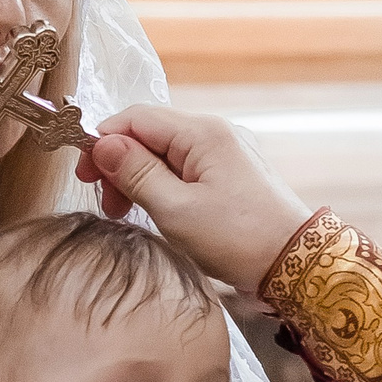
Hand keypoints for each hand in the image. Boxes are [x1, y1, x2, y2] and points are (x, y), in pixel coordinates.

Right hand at [77, 105, 313, 292]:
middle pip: (150, 134)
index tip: (85, 176)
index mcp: (203, 132)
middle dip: (121, 165)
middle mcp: (217, 133)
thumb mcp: (176, 210)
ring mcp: (228, 153)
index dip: (104, 142)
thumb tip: (103, 144)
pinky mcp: (233, 176)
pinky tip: (156, 213)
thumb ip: (136, 173)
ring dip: (140, 180)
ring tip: (129, 214)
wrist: (296, 263)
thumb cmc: (239, 238)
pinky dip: (163, 187)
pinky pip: (186, 170)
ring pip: (167, 154)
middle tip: (109, 206)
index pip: (136, 118)